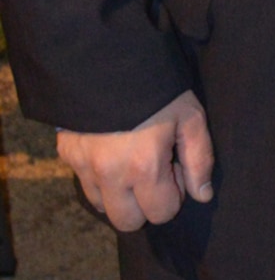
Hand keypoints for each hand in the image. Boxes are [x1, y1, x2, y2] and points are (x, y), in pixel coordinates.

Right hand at [57, 90, 214, 233]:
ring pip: (102, 206)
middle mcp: (110, 175)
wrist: (107, 57)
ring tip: (130, 160)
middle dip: (144, 205)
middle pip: (127, 222)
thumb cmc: (157, 86)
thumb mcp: (189, 116)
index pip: (161, 213)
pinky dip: (99, 177)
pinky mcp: (67, 154)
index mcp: (144, 167)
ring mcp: (84, 166)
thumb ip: (199, 159)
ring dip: (119, 193)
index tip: (173, 168)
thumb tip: (202, 195)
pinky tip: (111, 149)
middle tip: (152, 171)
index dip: (173, 195)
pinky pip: (84, 183)